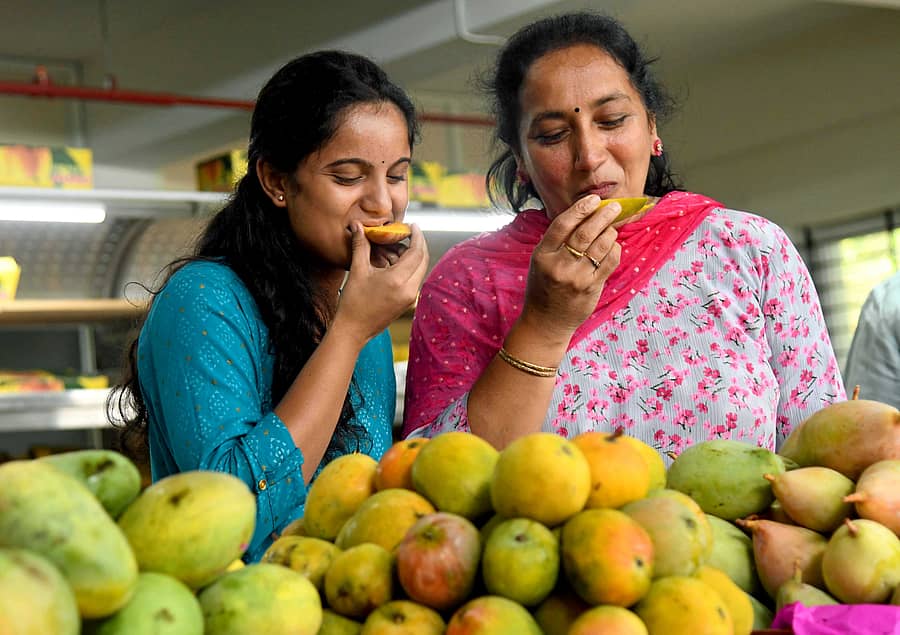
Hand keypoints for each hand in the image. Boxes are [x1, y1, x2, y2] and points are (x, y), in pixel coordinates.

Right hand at [333, 221, 428, 344]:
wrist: (353, 331)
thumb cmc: (352, 302)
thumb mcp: (357, 271)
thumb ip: (360, 245)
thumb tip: (357, 225)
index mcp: (398, 280)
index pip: (417, 252)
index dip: (417, 236)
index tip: (413, 225)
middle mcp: (410, 290)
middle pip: (423, 260)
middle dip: (418, 244)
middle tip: (409, 233)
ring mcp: (410, 298)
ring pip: (420, 270)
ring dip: (413, 256)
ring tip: (399, 246)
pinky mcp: (408, 303)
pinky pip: (415, 279)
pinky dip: (410, 268)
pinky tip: (396, 262)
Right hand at [521, 195, 620, 339]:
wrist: (545, 322)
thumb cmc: (544, 287)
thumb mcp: (540, 261)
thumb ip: (557, 241)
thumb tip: (583, 214)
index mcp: (542, 255)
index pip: (563, 224)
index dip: (580, 208)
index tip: (594, 199)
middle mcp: (559, 265)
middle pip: (585, 233)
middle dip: (603, 215)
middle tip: (614, 207)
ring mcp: (576, 278)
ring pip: (601, 245)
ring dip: (610, 232)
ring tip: (612, 227)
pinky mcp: (591, 288)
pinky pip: (609, 262)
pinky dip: (615, 249)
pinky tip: (613, 246)